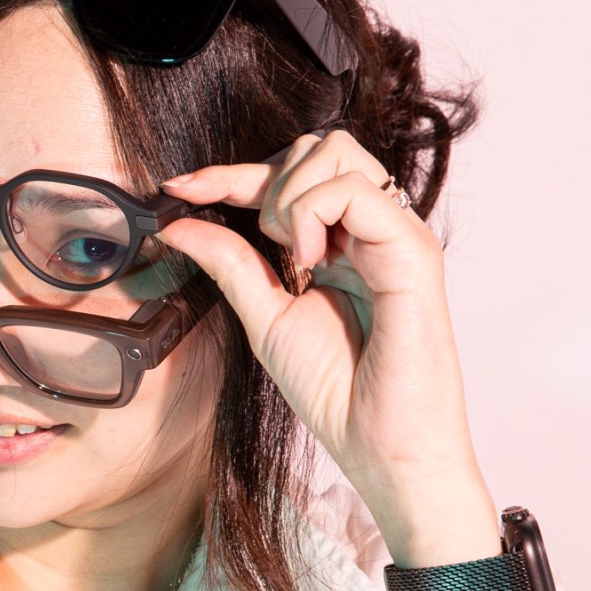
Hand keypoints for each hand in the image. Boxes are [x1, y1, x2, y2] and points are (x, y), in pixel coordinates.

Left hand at [157, 130, 497, 562]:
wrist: (382, 445)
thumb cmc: (337, 390)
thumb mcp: (264, 318)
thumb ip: (229, 265)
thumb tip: (178, 224)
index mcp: (341, 242)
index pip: (287, 175)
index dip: (227, 174)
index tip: (177, 189)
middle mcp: (373, 229)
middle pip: (318, 145)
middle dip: (265, 178)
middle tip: (264, 245)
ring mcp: (396, 234)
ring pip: (336, 152)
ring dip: (289, 196)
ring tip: (292, 259)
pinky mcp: (413, 250)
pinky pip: (357, 192)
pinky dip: (314, 214)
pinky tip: (309, 263)